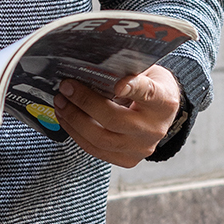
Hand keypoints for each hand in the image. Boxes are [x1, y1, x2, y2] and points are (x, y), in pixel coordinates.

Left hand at [53, 66, 181, 167]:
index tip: (116, 84)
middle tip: (66, 88)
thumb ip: (128, 69)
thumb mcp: (148, 71)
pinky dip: (76, 134)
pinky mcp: (128, 159)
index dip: (131, 88)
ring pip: (101, 139)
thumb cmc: (151, 87)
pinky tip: (66, 118)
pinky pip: (96, 150)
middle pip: (115, 120)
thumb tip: (94, 64)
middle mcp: (154, 128)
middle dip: (85, 103)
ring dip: (74, 120)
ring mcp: (141, 147)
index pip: (147, 93)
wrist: (163, 113)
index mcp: (163, 102)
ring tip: (60, 103)